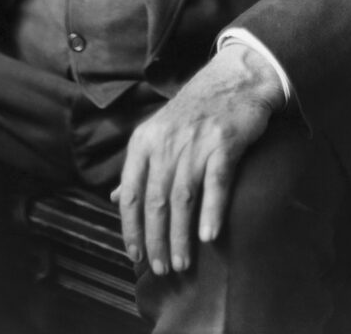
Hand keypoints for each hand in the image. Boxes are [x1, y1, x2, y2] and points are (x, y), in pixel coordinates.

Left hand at [110, 44, 283, 274]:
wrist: (231, 81)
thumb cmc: (193, 112)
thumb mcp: (157, 133)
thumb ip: (139, 167)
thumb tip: (118, 199)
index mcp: (144, 142)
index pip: (130, 193)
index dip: (131, 227)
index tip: (136, 255)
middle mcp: (165, 143)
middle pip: (155, 201)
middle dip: (156, 239)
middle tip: (162, 269)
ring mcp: (195, 144)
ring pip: (182, 198)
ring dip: (181, 235)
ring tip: (182, 262)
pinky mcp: (224, 144)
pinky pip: (216, 183)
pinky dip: (211, 211)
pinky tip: (209, 236)